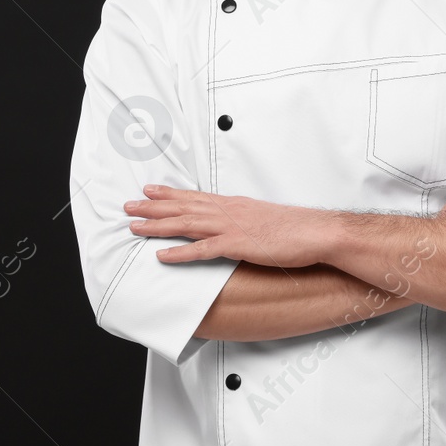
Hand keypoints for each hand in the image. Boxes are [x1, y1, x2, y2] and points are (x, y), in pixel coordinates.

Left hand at [124, 185, 328, 266]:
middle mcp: (229, 211)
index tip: (149, 190)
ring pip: (187, 224)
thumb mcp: (264, 218)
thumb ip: (245, 220)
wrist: (316, 232)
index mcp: (235, 204)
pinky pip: (202, 250)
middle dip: (154, 207)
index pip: (195, 196)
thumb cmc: (295, 228)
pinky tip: (162, 256)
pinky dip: (180, 252)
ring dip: (158, 225)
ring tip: (135, 227)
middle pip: (184, 207)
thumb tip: (234, 226)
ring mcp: (232, 227)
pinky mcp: (238, 245)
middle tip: (129, 206)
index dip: (170, 194)